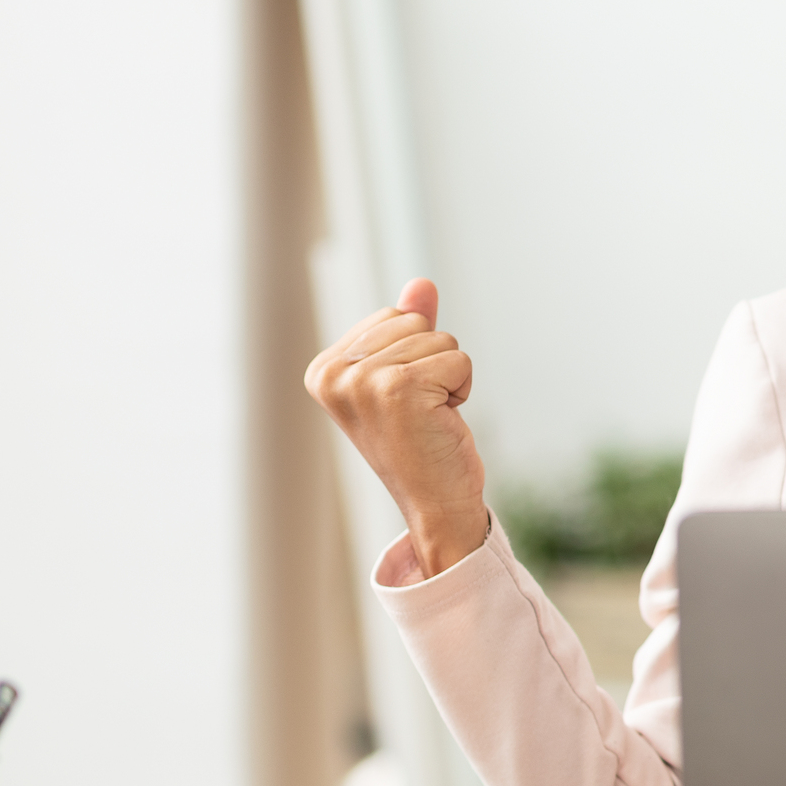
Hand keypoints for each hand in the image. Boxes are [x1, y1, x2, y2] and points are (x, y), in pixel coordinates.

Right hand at [305, 278, 489, 575]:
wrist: (435, 502)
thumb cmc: (421, 442)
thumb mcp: (407, 376)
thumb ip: (409, 329)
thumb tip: (422, 283)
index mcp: (323, 369)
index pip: (393, 315)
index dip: (414, 353)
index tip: (402, 399)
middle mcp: (333, 374)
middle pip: (415, 321)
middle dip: (433, 362)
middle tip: (419, 411)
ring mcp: (362, 381)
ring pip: (440, 338)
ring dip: (448, 377)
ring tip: (428, 417)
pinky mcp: (398, 388)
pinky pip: (458, 359)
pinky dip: (462, 388)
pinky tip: (442, 421)